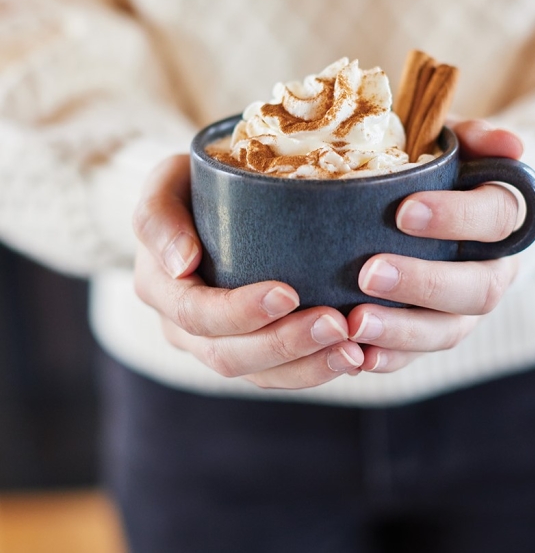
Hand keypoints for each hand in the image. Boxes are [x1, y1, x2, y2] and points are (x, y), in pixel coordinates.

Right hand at [132, 155, 363, 389]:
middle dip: (284, 344)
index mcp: (160, 288)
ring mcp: (216, 342)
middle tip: (337, 325)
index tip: (288, 294)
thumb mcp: (164, 182)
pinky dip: (315, 369)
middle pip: (228, 355)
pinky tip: (353, 355)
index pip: (195, 313)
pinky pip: (278, 373)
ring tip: (354, 352)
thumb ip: (158, 216)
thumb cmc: (190, 186)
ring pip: (258, 374)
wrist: (206, 203)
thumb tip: (181, 263)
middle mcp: (183, 326)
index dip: (239, 312)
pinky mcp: (249, 347)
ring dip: (308, 367)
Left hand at [347, 120, 523, 372]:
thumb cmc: (436, 172)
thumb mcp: (451, 144)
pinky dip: (390, 358)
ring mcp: (464, 308)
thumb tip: (509, 144)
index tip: (403, 213)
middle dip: (423, 283)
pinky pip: (419, 356)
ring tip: (354, 324)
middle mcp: (493, 269)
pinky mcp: (435, 331)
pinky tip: (357, 357)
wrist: (436, 212)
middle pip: (477, 289)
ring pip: (448, 331)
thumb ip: (473, 138)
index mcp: (502, 218)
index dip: (456, 217)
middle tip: (368, 273)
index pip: (496, 218)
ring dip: (402, 331)